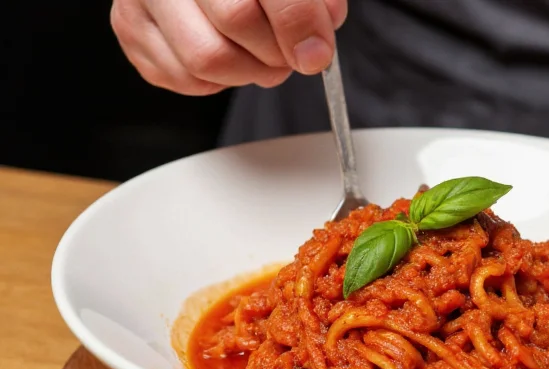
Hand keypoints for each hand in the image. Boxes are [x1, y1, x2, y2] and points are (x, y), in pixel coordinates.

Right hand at [111, 0, 346, 94]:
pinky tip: (227, 54)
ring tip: (261, 59)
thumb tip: (317, 42)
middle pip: (236, 20)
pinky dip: (217, 81)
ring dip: (248, 73)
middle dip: (276, 51)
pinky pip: (182, 78)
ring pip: (205, 60)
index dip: (298, 25)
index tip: (318, 52)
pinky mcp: (130, 29)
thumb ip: (310, 0)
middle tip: (291, 55)